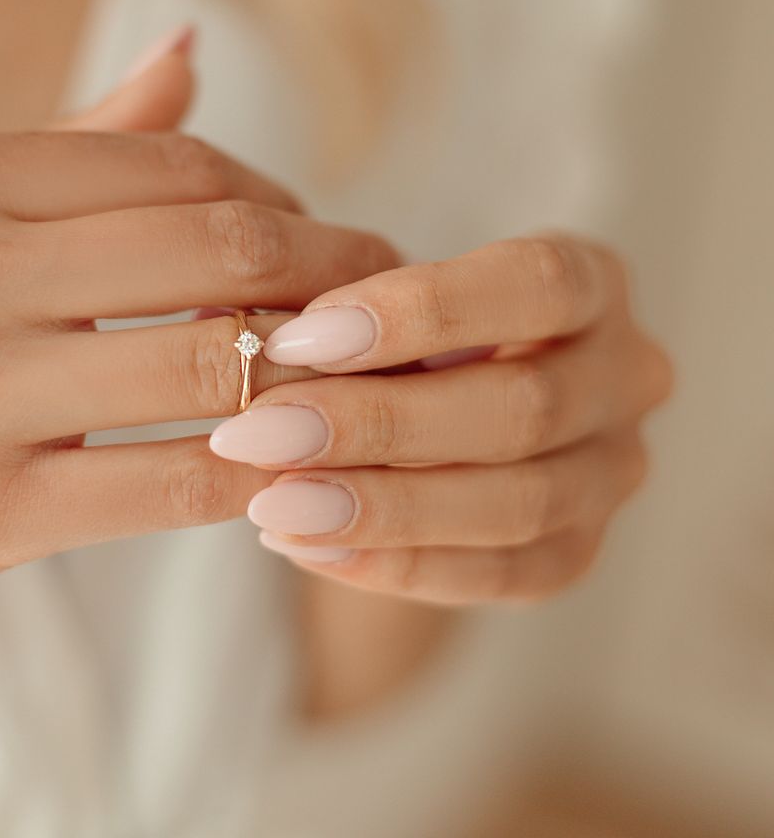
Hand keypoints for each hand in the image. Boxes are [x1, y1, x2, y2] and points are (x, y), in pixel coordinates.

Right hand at [0, 54, 396, 664]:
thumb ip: (71, 143)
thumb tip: (192, 51)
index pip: (178, 165)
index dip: (283, 203)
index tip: (326, 240)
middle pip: (219, 247)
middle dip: (335, 273)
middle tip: (387, 298)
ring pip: (213, 361)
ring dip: (314, 373)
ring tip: (356, 382)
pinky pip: (174, 482)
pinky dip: (255, 471)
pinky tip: (287, 466)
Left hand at [209, 235, 672, 603]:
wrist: (435, 422)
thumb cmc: (403, 336)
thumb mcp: (383, 302)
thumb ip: (342, 313)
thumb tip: (237, 330)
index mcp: (590, 285)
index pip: (535, 284)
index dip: (421, 311)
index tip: (300, 336)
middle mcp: (625, 377)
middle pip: (523, 407)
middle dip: (377, 424)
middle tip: (257, 433)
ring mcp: (611, 474)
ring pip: (516, 504)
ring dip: (382, 508)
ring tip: (271, 504)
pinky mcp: (578, 553)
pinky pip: (499, 576)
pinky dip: (396, 565)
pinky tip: (306, 546)